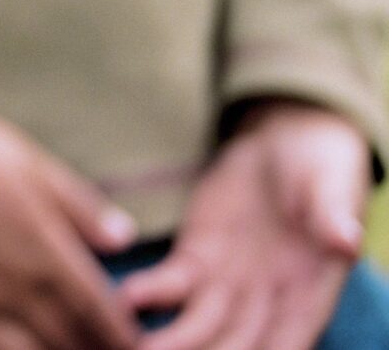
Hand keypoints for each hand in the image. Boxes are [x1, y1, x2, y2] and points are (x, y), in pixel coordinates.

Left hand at [120, 100, 367, 349]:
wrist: (283, 144)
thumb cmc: (321, 169)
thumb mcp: (330, 185)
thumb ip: (333, 214)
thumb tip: (347, 239)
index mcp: (312, 291)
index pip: (291, 338)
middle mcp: (269, 298)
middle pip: (238, 342)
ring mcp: (229, 282)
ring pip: (199, 324)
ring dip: (171, 340)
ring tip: (139, 347)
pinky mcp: (196, 256)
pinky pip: (171, 283)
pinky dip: (149, 293)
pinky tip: (126, 297)